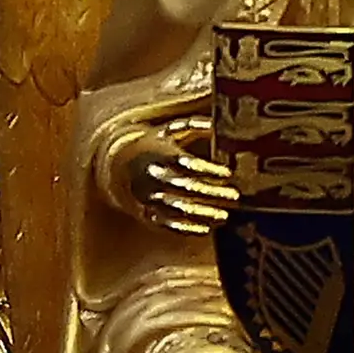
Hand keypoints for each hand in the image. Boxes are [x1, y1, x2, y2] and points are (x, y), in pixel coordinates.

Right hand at [115, 128, 235, 234]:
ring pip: (177, 207)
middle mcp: (153, 176)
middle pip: (184, 186)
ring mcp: (149, 195)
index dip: (208, 169)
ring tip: (225, 215)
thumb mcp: (171, 130)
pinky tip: (206, 229)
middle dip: (211, 192)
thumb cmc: (156, 144)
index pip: (185, 163)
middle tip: (235, 196)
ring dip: (202, 213)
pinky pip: (165, 223)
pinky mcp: (147, 212)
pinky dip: (185, 228)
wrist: (118, 162)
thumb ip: (195, 125)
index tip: (228, 173)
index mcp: (160, 154)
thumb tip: (219, 123)